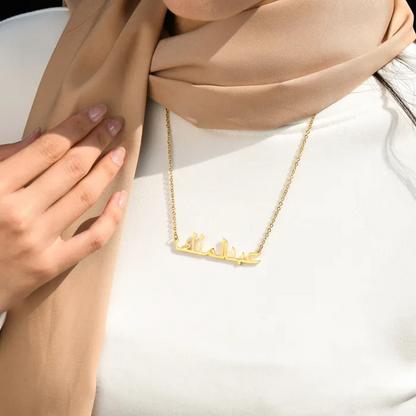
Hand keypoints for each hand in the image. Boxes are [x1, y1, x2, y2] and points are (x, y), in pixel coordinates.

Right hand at [0, 105, 126, 311]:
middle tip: (115, 123)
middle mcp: (18, 212)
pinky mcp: (50, 265)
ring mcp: (37, 241)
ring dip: (107, 170)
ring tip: (120, 152)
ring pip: (84, 197)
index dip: (76, 126)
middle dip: (97, 140)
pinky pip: (92, 239)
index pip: (48, 148)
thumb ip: (4, 159)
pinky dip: (112, 217)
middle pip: (71, 168)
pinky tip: (122, 196)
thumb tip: (42, 135)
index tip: (96, 112)